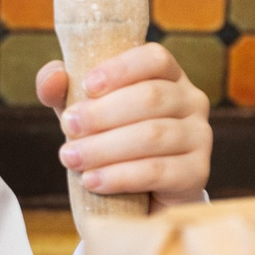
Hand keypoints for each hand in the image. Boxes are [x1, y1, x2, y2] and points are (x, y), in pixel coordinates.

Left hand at [36, 44, 211, 206]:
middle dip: (103, 113)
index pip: (156, 58)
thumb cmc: (110, 138)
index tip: (87, 85)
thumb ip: (63, 89)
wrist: (138, 195)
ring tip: (70, 157)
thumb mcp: (85, 111)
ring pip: (153, 135)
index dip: (121, 68)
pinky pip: (159, 171)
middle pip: (151, 97)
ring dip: (104, 147)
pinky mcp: (197, 173)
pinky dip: (120, 176)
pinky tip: (92, 180)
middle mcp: (191, 101)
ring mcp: (200, 137)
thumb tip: (54, 76)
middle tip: (68, 127)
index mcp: (169, 76)